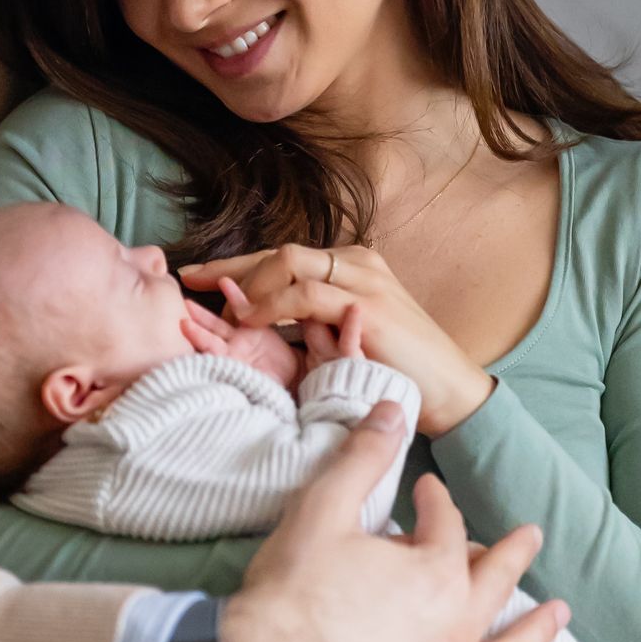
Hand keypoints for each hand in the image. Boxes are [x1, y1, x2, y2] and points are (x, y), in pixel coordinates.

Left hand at [180, 243, 493, 435]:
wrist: (449, 389)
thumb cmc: (397, 368)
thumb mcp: (348, 333)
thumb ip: (314, 319)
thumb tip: (264, 318)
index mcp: (351, 264)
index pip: (284, 256)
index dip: (239, 264)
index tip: (201, 276)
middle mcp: (357, 262)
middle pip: (278, 252)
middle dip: (231, 265)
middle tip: (191, 278)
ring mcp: (364, 279)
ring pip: (288, 263)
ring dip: (248, 284)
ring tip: (217, 305)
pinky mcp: (368, 305)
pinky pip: (307, 294)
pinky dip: (273, 304)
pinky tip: (250, 320)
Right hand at [223, 405, 563, 641]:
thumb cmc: (285, 596)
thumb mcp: (320, 510)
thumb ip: (363, 457)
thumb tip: (392, 407)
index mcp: (436, 574)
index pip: (448, 528)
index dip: (436, 504)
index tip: (427, 494)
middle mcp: (457, 632)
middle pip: (495, 586)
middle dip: (512, 555)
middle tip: (530, 537)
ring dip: (536, 634)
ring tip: (557, 617)